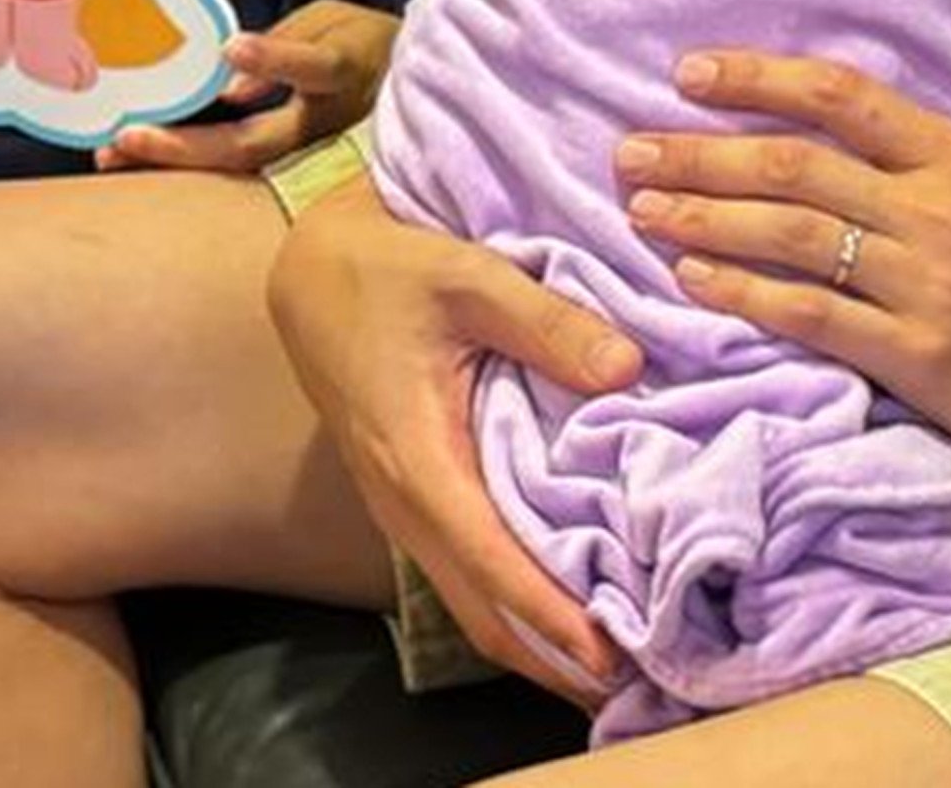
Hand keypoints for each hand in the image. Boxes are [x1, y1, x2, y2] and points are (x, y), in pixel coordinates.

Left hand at [97, 0, 400, 173]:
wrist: (405, 92)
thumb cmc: (358, 46)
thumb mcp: (332, 23)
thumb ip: (286, 44)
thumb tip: (232, 76)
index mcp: (343, 74)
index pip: (313, 67)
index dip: (274, 59)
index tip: (231, 47)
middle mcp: (323, 126)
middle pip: (254, 143)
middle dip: (186, 145)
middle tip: (126, 138)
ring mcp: (304, 158)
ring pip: (236, 169)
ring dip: (173, 164)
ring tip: (112, 157)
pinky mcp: (290, 172)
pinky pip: (232, 173)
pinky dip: (184, 166)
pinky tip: (135, 162)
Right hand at [265, 184, 639, 703]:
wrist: (312, 276)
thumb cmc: (389, 272)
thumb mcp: (468, 275)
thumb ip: (547, 321)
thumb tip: (626, 366)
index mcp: (417, 457)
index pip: (488, 560)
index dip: (548, 614)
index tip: (606, 652)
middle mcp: (405, 502)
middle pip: (482, 612)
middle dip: (553, 656)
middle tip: (638, 678)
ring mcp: (404, 510)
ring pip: (473, 604)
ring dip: (537, 641)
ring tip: (614, 659)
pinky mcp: (413, 502)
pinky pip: (465, 576)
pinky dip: (515, 607)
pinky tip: (569, 604)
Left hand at [621, 11, 950, 477]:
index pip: (845, 100)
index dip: (761, 81)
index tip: (693, 75)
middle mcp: (933, 215)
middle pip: (795, 169)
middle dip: (702, 155)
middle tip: (631, 149)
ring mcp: (919, 287)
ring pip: (790, 240)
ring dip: (706, 220)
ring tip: (642, 209)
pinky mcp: (912, 356)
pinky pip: (813, 317)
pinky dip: (746, 295)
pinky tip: (693, 279)